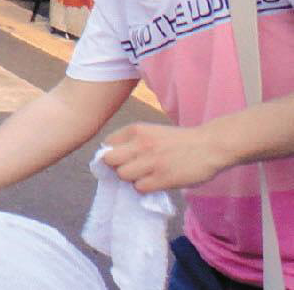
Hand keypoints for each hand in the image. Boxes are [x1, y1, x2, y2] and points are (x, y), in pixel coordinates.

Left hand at [102, 122, 230, 192]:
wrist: (211, 145)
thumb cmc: (180, 141)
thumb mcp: (152, 132)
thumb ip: (133, 142)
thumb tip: (112, 159)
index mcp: (137, 130)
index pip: (107, 144)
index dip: (112, 154)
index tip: (123, 159)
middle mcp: (141, 144)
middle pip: (110, 160)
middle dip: (116, 167)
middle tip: (131, 169)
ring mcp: (152, 161)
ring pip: (123, 175)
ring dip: (132, 179)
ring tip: (146, 176)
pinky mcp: (163, 178)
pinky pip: (140, 187)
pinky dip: (145, 188)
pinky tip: (156, 183)